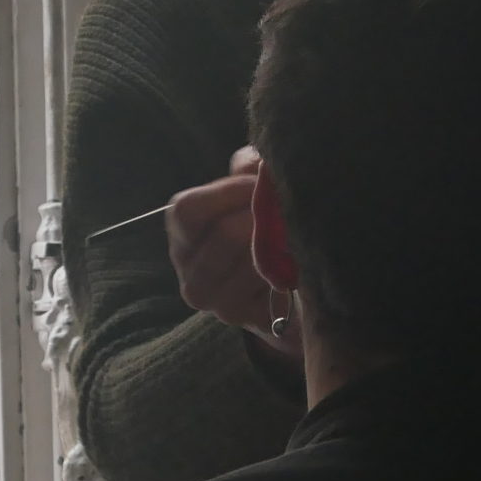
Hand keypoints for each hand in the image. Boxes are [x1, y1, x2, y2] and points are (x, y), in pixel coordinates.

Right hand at [167, 147, 298, 357]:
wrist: (295, 290)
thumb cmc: (266, 231)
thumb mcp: (251, 190)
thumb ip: (247, 167)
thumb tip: (257, 163)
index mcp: (183, 238)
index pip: (186, 211)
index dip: (227, 192)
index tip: (258, 183)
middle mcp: (190, 274)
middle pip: (224, 234)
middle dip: (262, 215)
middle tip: (286, 207)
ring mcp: (216, 302)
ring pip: (251, 258)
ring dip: (279, 240)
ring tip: (294, 231)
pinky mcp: (246, 318)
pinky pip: (272, 281)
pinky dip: (289, 263)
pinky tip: (298, 258)